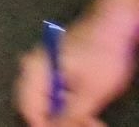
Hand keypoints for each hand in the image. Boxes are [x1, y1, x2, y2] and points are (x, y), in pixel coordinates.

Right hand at [16, 19, 136, 126]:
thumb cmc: (103, 52)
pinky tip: (85, 109)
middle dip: (57, 121)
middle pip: (34, 105)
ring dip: (64, 115)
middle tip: (85, 125)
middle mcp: (31, 68)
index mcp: (34, 70)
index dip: (46, 125)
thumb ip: (71, 114)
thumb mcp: (92, 91)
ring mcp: (40, 67)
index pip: (28, 108)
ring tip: (90, 120)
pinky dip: (66, 104)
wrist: (113, 25)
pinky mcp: (51, 68)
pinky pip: (51, 93)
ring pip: (44, 101)